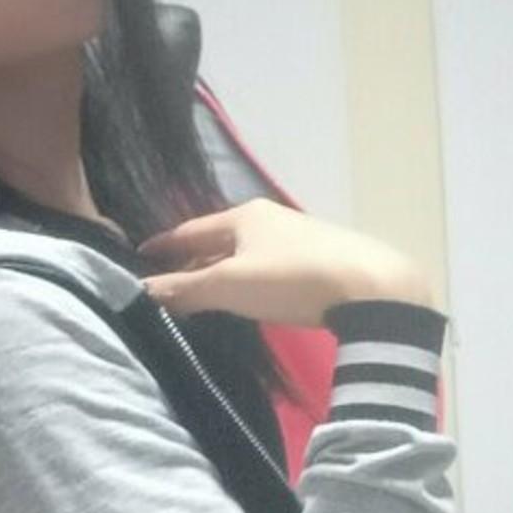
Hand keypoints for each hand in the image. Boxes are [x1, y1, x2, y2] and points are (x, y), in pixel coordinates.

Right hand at [136, 197, 433, 328]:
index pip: (190, 229)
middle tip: (168, 284)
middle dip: (194, 261)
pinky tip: (249, 296)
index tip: (142, 258)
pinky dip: (249, 280)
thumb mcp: (230, 285)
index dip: (165, 246)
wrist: (371, 287)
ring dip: (223, 271)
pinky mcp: (319, 261)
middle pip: (219, 240)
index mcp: (243, 216)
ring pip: (246, 254)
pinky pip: (269, 267)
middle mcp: (269, 219)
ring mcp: (297, 238)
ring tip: (203, 294)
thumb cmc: (290, 279)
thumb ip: (186, 288)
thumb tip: (142, 290)